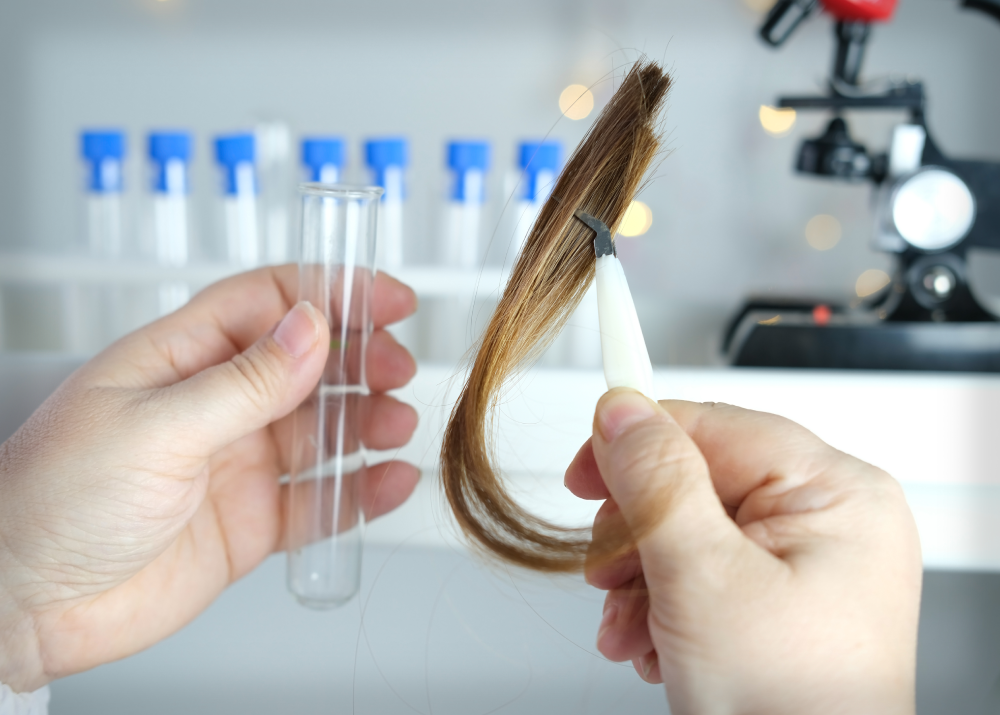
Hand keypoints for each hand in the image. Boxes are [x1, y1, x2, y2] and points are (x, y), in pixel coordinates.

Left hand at [0, 266, 419, 691]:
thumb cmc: (52, 501)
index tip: (388, 299)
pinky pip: (319, 500)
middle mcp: (215, 406)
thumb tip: (311, 328)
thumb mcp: (157, 428)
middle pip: (308, 366)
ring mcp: (236, 464)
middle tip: (397, 369)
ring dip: (367, 424)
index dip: (333, 294)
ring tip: (396, 426)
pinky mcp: (250, 521)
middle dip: (361, 361)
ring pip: (322, 432)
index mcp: (182, 359)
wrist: (28, 607)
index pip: (270, 304)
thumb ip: (246, 382)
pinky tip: (388, 482)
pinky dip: (359, 492)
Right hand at [565, 389, 921, 714]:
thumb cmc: (790, 709)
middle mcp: (828, 520)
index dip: (637, 442)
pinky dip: (665, 603)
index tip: (582, 469)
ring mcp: (808, 563)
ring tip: (630, 627)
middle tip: (608, 570)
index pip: (714, 426)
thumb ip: (657, 483)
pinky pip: (706, 570)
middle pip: (696, 482)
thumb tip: (623, 412)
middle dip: (637, 533)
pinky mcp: (782, 600)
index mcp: (835, 494)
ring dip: (641, 577)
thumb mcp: (703, 580)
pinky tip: (654, 642)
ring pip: (691, 530)